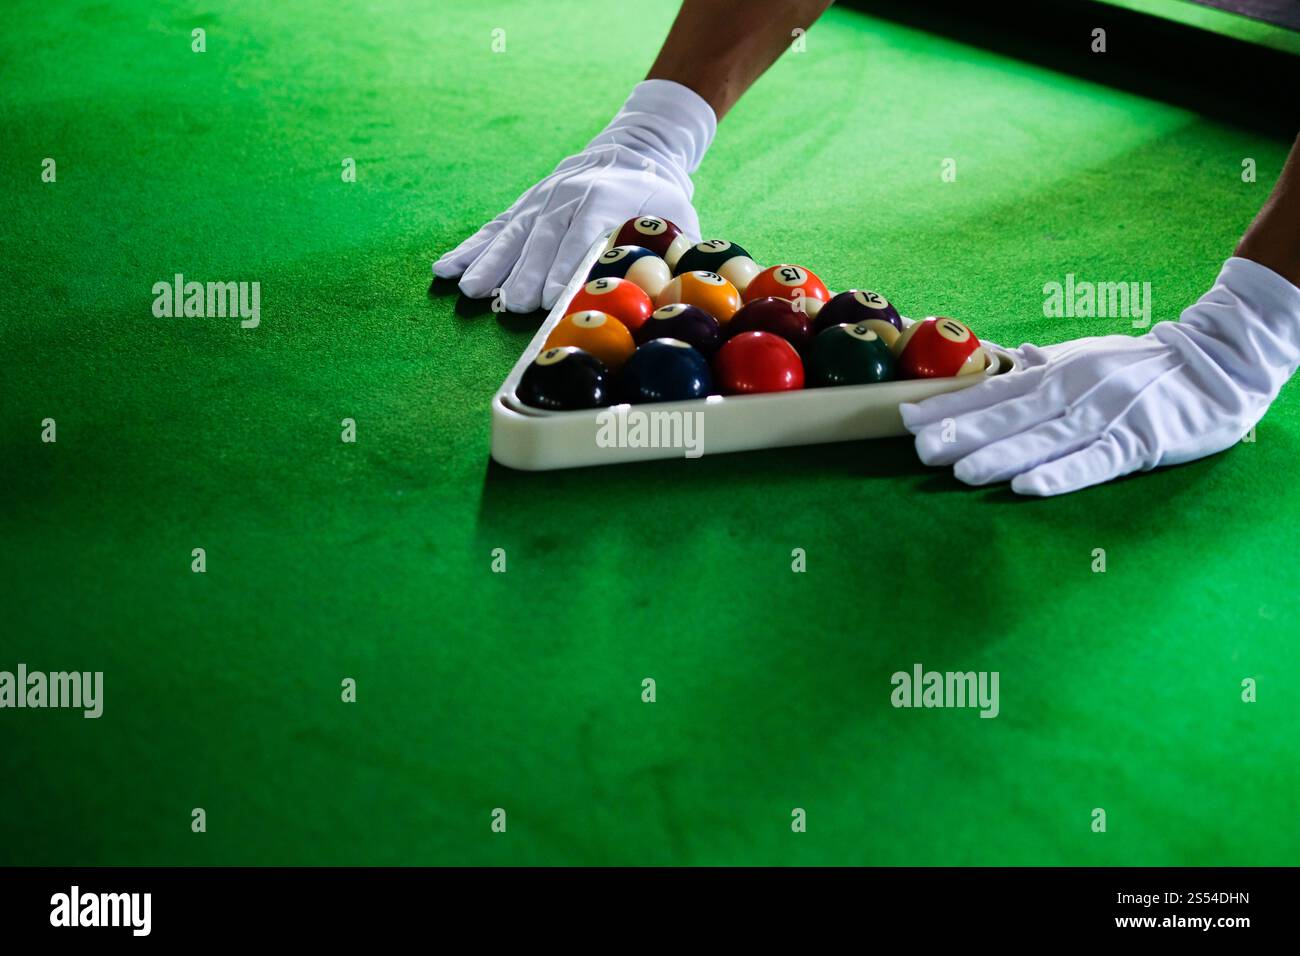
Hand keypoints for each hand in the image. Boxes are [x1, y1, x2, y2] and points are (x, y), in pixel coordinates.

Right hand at [434, 80, 714, 312]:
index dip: (565, 265)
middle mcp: (566, 197)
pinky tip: (445, 269)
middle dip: (526, 273)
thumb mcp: (676, 219)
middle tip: (514, 305)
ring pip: (512, 234)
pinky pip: (494, 229)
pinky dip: (470, 249)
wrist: (633, 148)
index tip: (552, 296)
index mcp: (605, 200)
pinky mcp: (523, 207)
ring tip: (472, 291)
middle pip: (542, 239)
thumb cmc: (658, 197)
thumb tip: (671, 290)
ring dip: (491, 264)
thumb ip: (671, 251)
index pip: (582, 235)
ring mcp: (540, 201)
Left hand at [901, 258, 1299, 495]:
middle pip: (1009, 415)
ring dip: (1001, 456)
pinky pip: (1094, 461)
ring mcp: (1105, 415)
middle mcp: (1072, 390)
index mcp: (1054, 373)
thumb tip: (988, 358)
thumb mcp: (1080, 356)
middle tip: (921, 450)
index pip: (991, 390)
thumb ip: (1033, 365)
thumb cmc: (1140, 364)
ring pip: (1043, 439)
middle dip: (963, 434)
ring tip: (961, 473)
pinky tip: (1028, 488)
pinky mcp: (1139, 441)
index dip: (948, 406)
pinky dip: (1060, 475)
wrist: (1219, 361)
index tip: (907, 419)